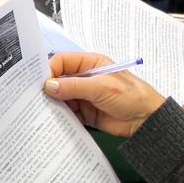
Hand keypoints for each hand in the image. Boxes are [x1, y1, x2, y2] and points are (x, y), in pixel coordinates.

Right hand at [44, 51, 165, 136]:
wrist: (147, 121)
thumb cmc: (132, 96)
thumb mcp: (102, 87)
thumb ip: (74, 86)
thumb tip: (49, 86)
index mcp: (89, 64)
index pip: (62, 61)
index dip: (50, 70)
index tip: (40, 82)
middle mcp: (84, 78)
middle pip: (58, 79)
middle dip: (48, 87)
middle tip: (36, 97)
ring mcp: (83, 96)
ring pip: (60, 97)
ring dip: (53, 104)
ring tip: (43, 111)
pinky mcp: (84, 112)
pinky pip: (67, 113)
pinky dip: (60, 117)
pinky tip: (54, 120)